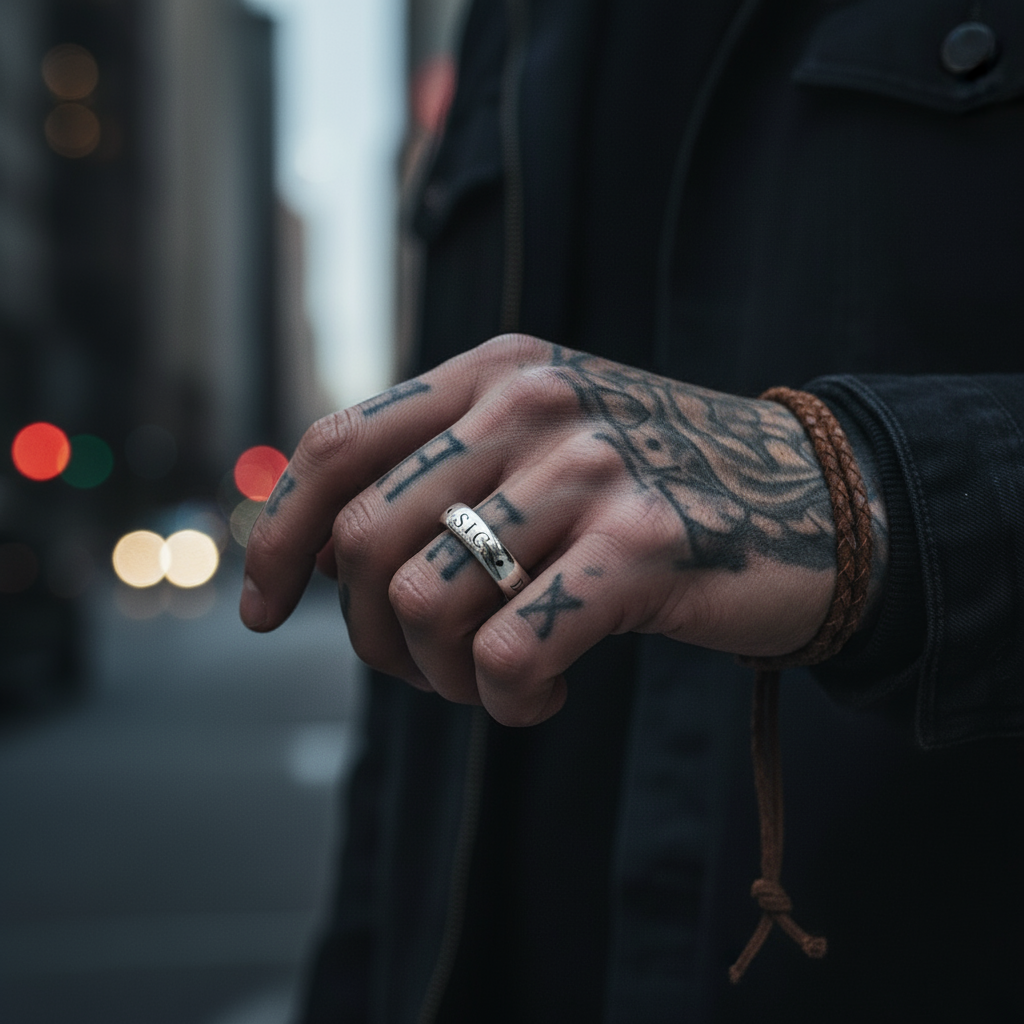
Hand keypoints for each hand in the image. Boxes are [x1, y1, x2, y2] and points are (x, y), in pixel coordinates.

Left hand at [241, 335, 873, 725]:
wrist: (816, 500)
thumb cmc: (655, 491)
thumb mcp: (544, 450)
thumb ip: (445, 475)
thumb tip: (317, 565)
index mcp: (496, 374)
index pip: (337, 446)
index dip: (281, 538)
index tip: (266, 614)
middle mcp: (532, 406)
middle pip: (365, 541)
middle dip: (373, 639)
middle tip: (433, 669)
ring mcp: (590, 469)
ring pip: (424, 606)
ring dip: (444, 680)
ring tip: (501, 680)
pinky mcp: (645, 545)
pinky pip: (508, 657)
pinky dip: (510, 704)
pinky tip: (551, 695)